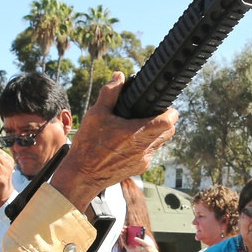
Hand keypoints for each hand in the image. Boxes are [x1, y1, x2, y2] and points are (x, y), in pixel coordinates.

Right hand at [51, 73, 177, 210]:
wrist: (82, 175)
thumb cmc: (88, 146)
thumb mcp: (96, 114)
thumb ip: (110, 93)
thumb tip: (119, 76)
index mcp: (136, 133)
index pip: (168, 121)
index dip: (169, 111)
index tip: (162, 105)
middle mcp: (144, 148)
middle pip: (169, 132)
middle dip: (164, 121)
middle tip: (151, 114)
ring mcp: (144, 160)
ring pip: (160, 143)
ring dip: (155, 133)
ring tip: (138, 126)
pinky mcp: (140, 168)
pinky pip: (150, 153)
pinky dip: (145, 145)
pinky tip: (130, 141)